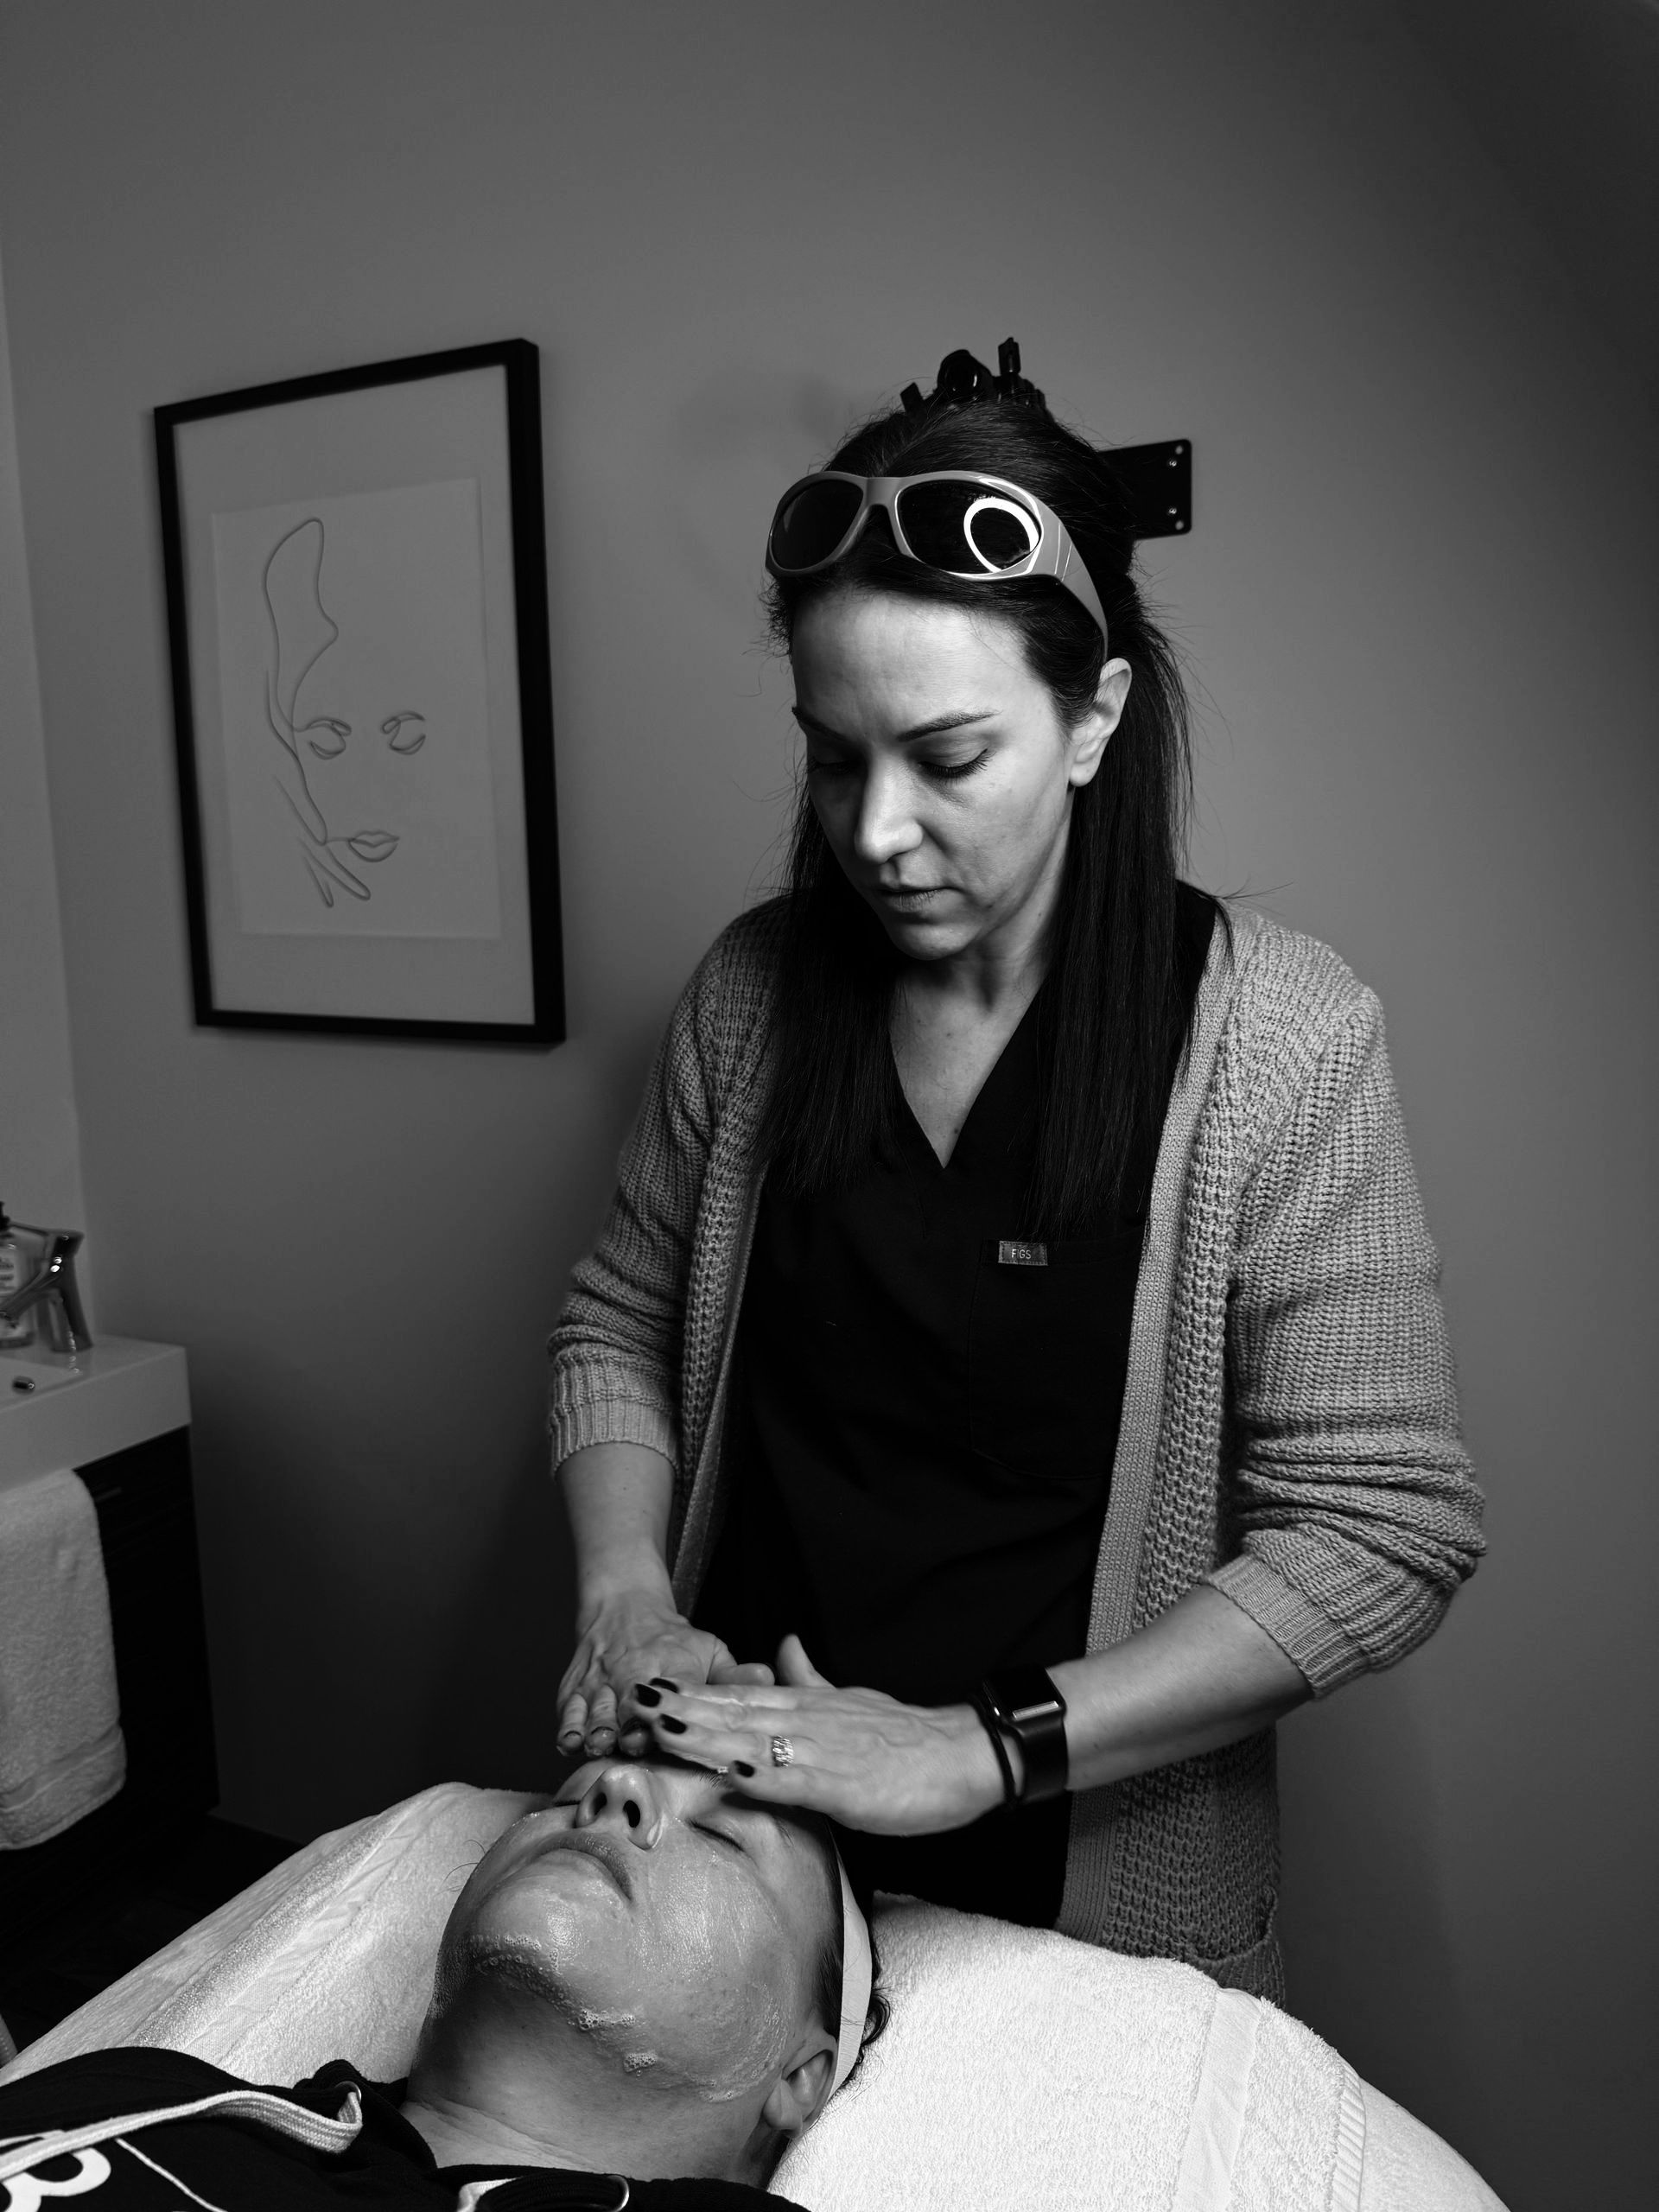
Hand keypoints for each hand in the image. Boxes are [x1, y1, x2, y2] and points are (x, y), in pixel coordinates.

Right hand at [556, 1590, 773, 1760]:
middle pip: (629, 1704)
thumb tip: (768, 1678)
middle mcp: (632, 1675)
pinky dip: (568, 1726)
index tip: (669, 1728)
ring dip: (599, 1728)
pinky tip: (570, 1743)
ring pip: (595, 1709)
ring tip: (601, 1744)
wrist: (622, 1608)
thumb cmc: (673, 1642)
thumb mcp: (709, 1650)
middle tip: (635, 1743)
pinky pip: (567, 1711)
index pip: (671, 1689)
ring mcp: (600, 1685)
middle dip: (631, 1726)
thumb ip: (734, 1675)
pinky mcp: (574, 1692)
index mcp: (670, 1666)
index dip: (670, 1710)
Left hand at [635, 1634, 1007, 1834]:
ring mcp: (822, 1752)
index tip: (645, 1690)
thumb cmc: (906, 1737)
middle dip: (680, 1709)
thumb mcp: (851, 1698)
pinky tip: (730, 1772)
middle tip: (631, 1705)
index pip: (736, 1696)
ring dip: (705, 1735)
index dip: (689, 1694)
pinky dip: (761, 1776)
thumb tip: (783, 1646)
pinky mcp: (843, 1786)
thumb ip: (810, 1678)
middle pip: (732, 1713)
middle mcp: (805, 1723)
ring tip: (661, 1728)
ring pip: (753, 1741)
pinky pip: (795, 1781)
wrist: (964, 1755)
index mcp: (805, 1706)